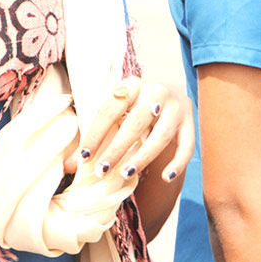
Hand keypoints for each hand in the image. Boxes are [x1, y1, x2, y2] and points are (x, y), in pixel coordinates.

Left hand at [75, 76, 193, 183]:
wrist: (169, 94)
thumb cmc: (133, 107)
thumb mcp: (115, 111)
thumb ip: (95, 135)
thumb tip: (69, 165)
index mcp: (131, 84)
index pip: (109, 110)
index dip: (95, 134)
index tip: (84, 156)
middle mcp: (156, 92)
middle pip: (136, 122)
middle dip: (117, 149)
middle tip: (102, 171)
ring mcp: (176, 107)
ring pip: (161, 135)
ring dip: (143, 156)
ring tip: (125, 174)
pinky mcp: (191, 123)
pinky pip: (186, 146)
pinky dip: (177, 163)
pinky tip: (165, 177)